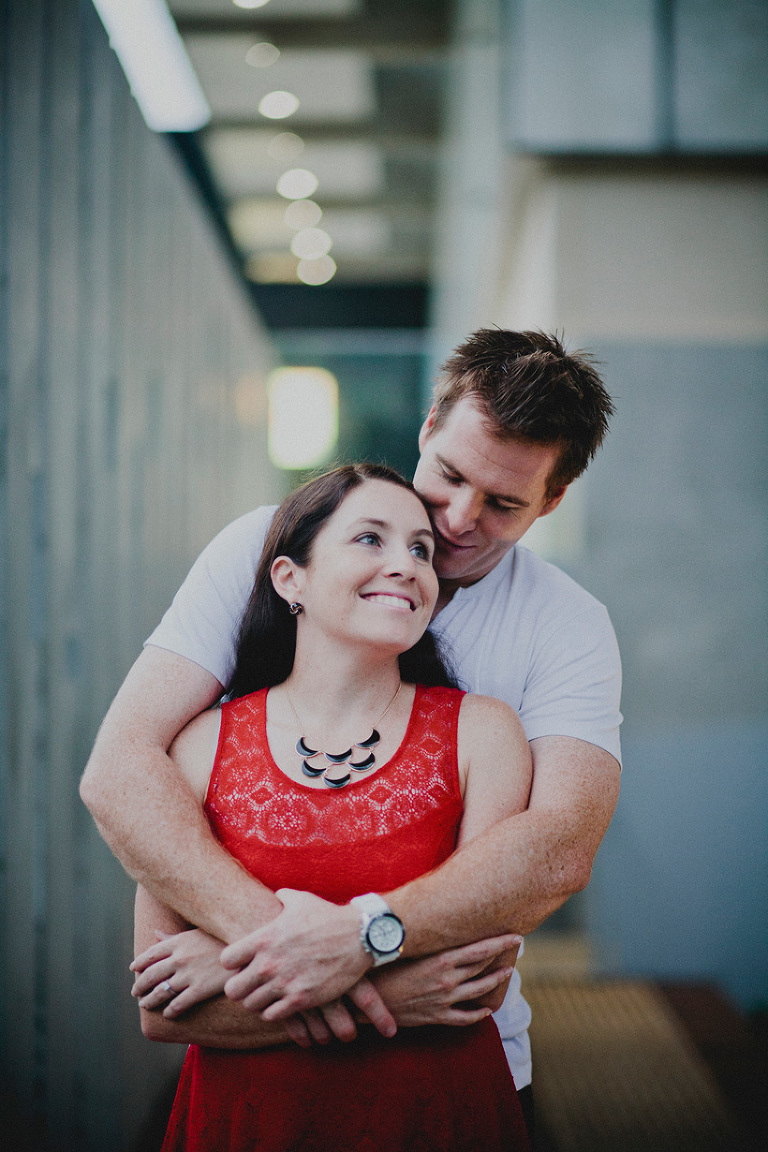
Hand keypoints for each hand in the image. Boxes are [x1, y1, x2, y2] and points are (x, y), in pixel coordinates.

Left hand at [131, 928, 226, 1017]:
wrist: (245, 952)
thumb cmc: (221, 939)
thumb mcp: (197, 933)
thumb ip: (174, 937)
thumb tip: (156, 933)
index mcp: (178, 942)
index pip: (150, 954)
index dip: (139, 963)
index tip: (134, 969)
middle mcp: (179, 958)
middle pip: (151, 975)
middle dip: (140, 985)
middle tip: (135, 991)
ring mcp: (188, 975)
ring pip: (160, 992)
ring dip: (149, 1000)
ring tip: (145, 1004)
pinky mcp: (199, 990)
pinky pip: (177, 1004)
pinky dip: (169, 1011)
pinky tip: (167, 1013)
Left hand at [220, 889, 395, 1037]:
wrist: (358, 936)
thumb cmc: (327, 916)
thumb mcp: (300, 900)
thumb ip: (281, 898)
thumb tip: (275, 895)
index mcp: (264, 938)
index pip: (226, 960)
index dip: (233, 963)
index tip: (243, 963)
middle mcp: (269, 963)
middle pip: (233, 990)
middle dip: (240, 988)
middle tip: (252, 984)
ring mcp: (284, 983)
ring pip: (251, 1005)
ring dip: (257, 1001)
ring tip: (268, 994)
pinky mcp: (301, 999)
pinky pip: (272, 1016)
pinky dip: (274, 1011)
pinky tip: (282, 1002)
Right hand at [370, 935, 520, 1026]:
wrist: (367, 999)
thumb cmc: (383, 965)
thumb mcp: (405, 945)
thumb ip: (423, 933)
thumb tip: (429, 908)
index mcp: (440, 959)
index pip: (479, 949)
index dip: (499, 943)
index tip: (515, 935)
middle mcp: (447, 979)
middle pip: (482, 967)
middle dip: (500, 956)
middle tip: (515, 947)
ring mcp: (444, 1000)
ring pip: (479, 990)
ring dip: (496, 981)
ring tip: (507, 973)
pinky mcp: (437, 1017)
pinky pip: (465, 1018)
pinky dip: (478, 1014)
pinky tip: (487, 1010)